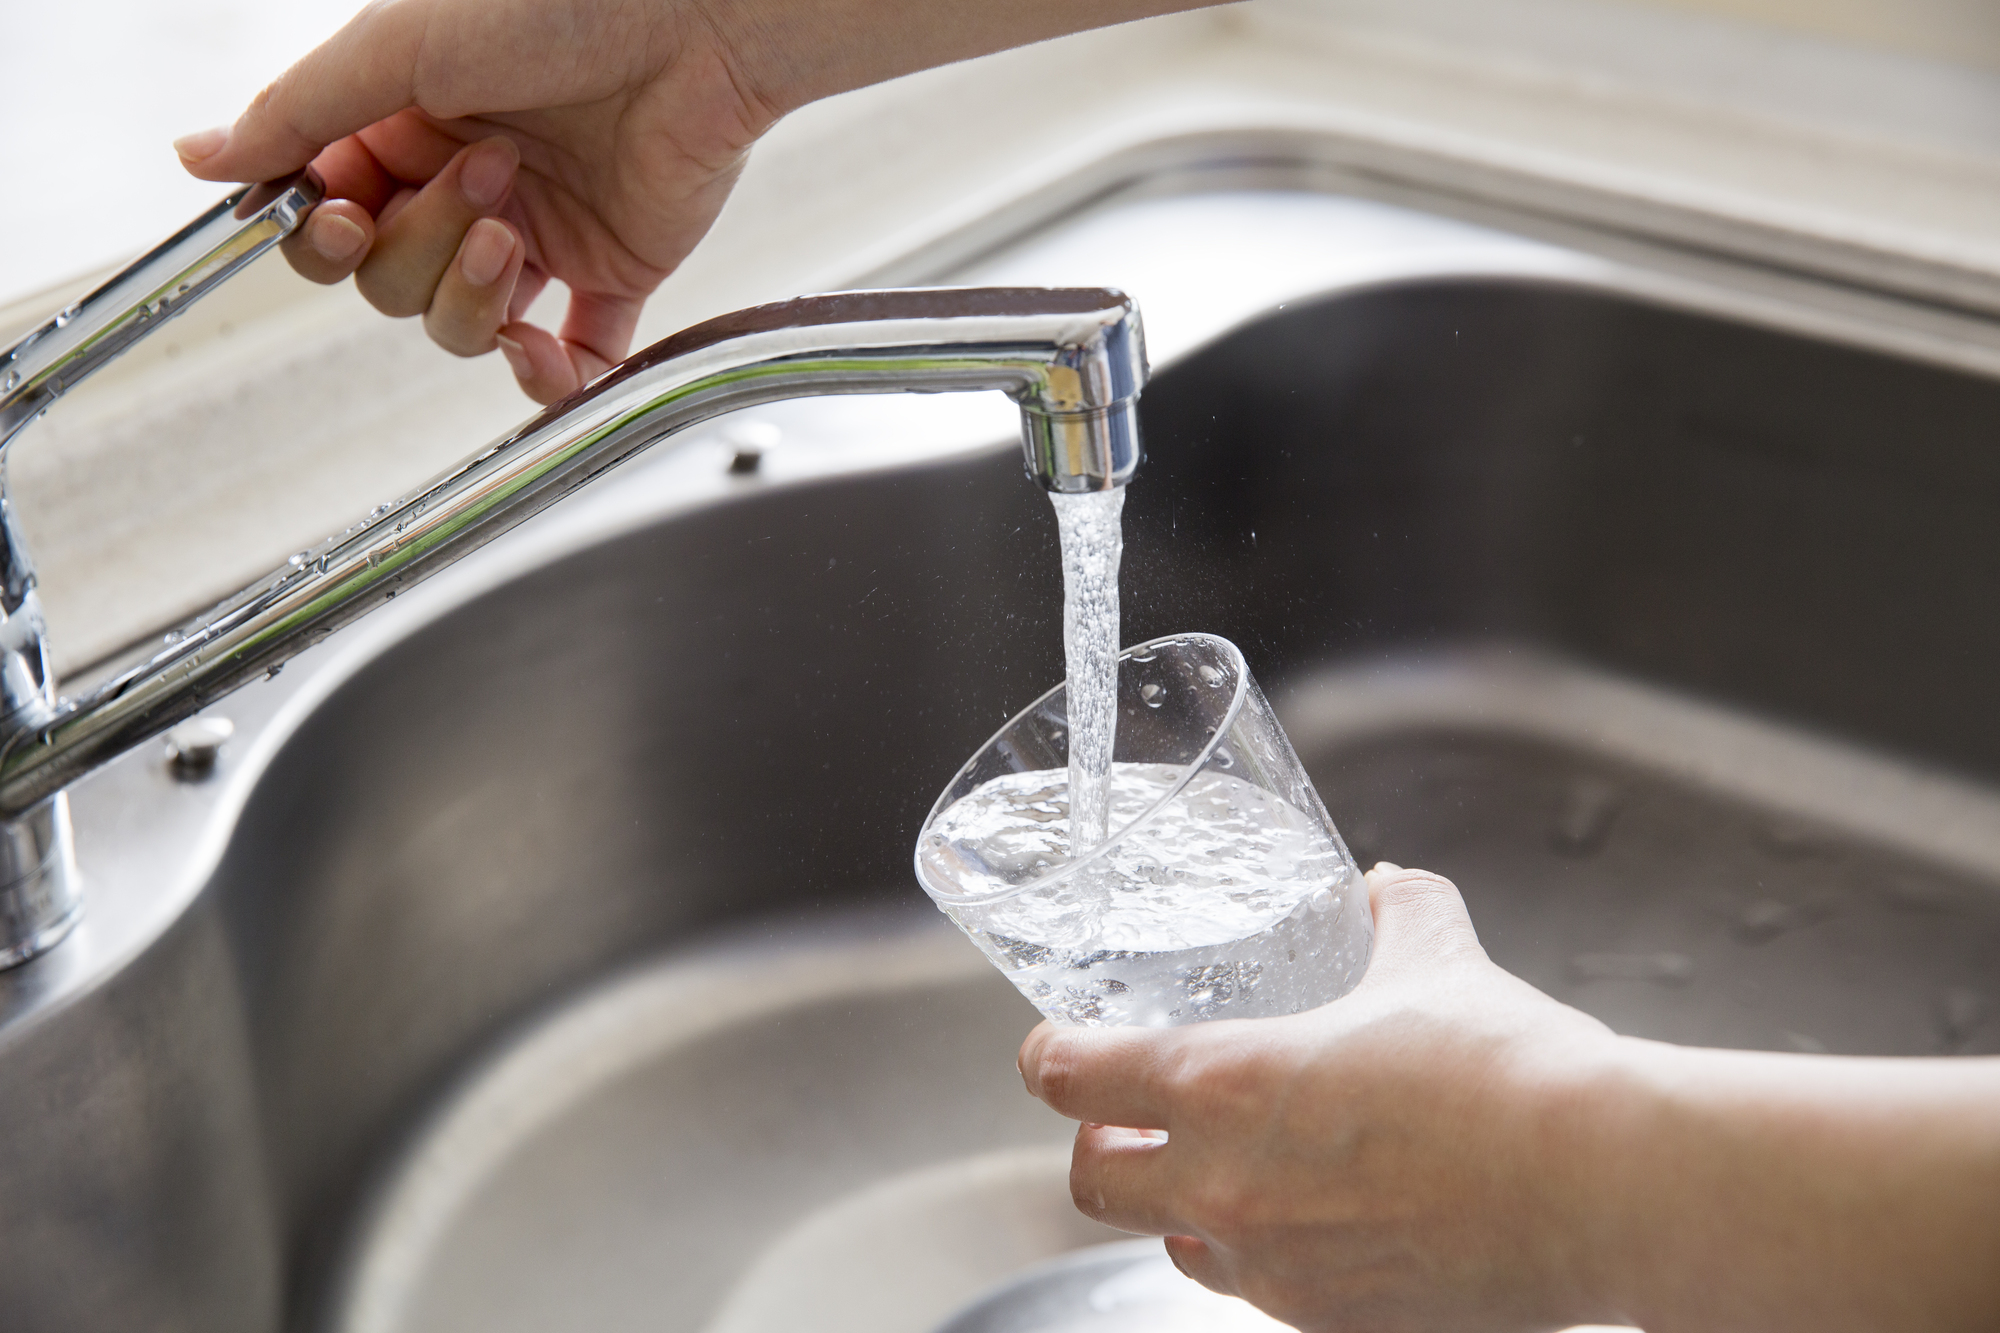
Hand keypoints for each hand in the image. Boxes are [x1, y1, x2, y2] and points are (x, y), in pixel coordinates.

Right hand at [174, 0, 773, 402]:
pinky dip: (547, 376)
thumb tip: (201, 156)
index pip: (330, 217)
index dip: (327, 237)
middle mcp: (465, 182)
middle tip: (479, 177)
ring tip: (514, 226)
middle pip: (388, 280)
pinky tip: (535, 355)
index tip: (342, 216)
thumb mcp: (402, 45)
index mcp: (406, 124)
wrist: (698, 20)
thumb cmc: (562, 3)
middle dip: (419, 246)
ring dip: (471, 293)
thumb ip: (300, 112)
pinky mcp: (611, 270)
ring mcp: (539, 232)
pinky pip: (568, 356)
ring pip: (460, 323)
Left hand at [1019, 865, 1999, 1332]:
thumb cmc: (1513, 1071)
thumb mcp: (1435, 959)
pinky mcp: (1331, 1319)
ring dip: (1178, 1202)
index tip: (1059, 1043)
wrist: (1604, 1186)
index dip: (1052, 1054)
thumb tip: (1381, 886)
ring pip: (1172, 1243)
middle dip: (1098, 1140)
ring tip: (1227, 1162)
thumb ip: (1394, 913)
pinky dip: (1261, 1252)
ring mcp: (1275, 1268)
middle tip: (1131, 1109)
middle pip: (1090, 1180)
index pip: (1068, 1077)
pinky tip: (1312, 1213)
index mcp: (1222, 1086)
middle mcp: (1226, 1187)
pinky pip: (1257, 1288)